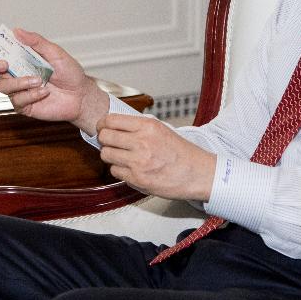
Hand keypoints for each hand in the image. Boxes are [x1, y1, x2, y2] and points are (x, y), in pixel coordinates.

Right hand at [0, 27, 109, 131]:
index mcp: (21, 58)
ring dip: (20, 82)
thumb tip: (17, 31)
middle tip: (5, 64)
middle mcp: (16, 73)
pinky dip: (31, 94)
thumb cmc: (69, 73)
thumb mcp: (55, 52)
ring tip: (38, 80)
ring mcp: (18, 90)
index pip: (0, 51)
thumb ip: (36, 42)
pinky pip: (17, 100)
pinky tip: (43, 92)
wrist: (80, 96)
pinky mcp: (23, 105)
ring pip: (3, 85)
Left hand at [96, 113, 215, 200]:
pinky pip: (115, 171)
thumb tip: (114, 125)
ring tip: (122, 157)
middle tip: (110, 143)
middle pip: (104, 137)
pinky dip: (119, 170)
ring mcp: (138, 161)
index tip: (103, 128)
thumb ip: (138, 127)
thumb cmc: (181, 153)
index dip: (103, 125)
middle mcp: (141, 142)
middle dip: (104, 140)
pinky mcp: (137, 179)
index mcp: (147, 126)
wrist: (197, 173)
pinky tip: (130, 168)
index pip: (110, 120)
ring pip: (106, 155)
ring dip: (111, 156)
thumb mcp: (161, 130)